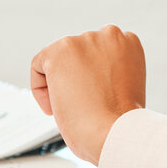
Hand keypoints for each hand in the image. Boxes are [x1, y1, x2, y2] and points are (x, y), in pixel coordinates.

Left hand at [28, 26, 145, 163]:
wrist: (115, 132)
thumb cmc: (121, 122)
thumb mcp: (124, 87)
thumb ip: (108, 71)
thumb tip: (82, 76)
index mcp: (128, 42)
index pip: (99, 53)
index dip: (94, 78)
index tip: (97, 97)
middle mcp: (109, 35)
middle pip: (79, 55)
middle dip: (77, 79)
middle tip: (83, 105)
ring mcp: (84, 41)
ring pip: (59, 60)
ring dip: (61, 84)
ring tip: (73, 107)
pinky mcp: (59, 51)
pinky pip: (38, 66)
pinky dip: (41, 89)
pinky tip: (56, 106)